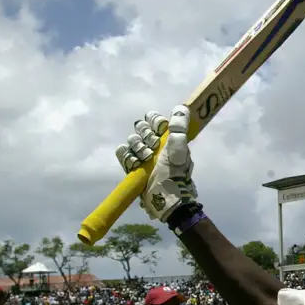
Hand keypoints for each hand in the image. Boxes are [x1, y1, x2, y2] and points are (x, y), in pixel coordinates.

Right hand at [115, 106, 197, 221]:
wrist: (164, 197)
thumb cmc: (174, 172)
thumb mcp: (180, 148)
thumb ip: (180, 126)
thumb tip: (182, 107)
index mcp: (167, 138)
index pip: (155, 119)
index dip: (155, 122)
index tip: (159, 129)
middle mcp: (154, 145)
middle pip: (141, 128)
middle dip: (146, 137)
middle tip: (152, 148)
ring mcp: (142, 155)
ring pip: (131, 140)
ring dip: (137, 148)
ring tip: (145, 159)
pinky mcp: (131, 166)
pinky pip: (122, 152)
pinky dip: (127, 156)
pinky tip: (135, 164)